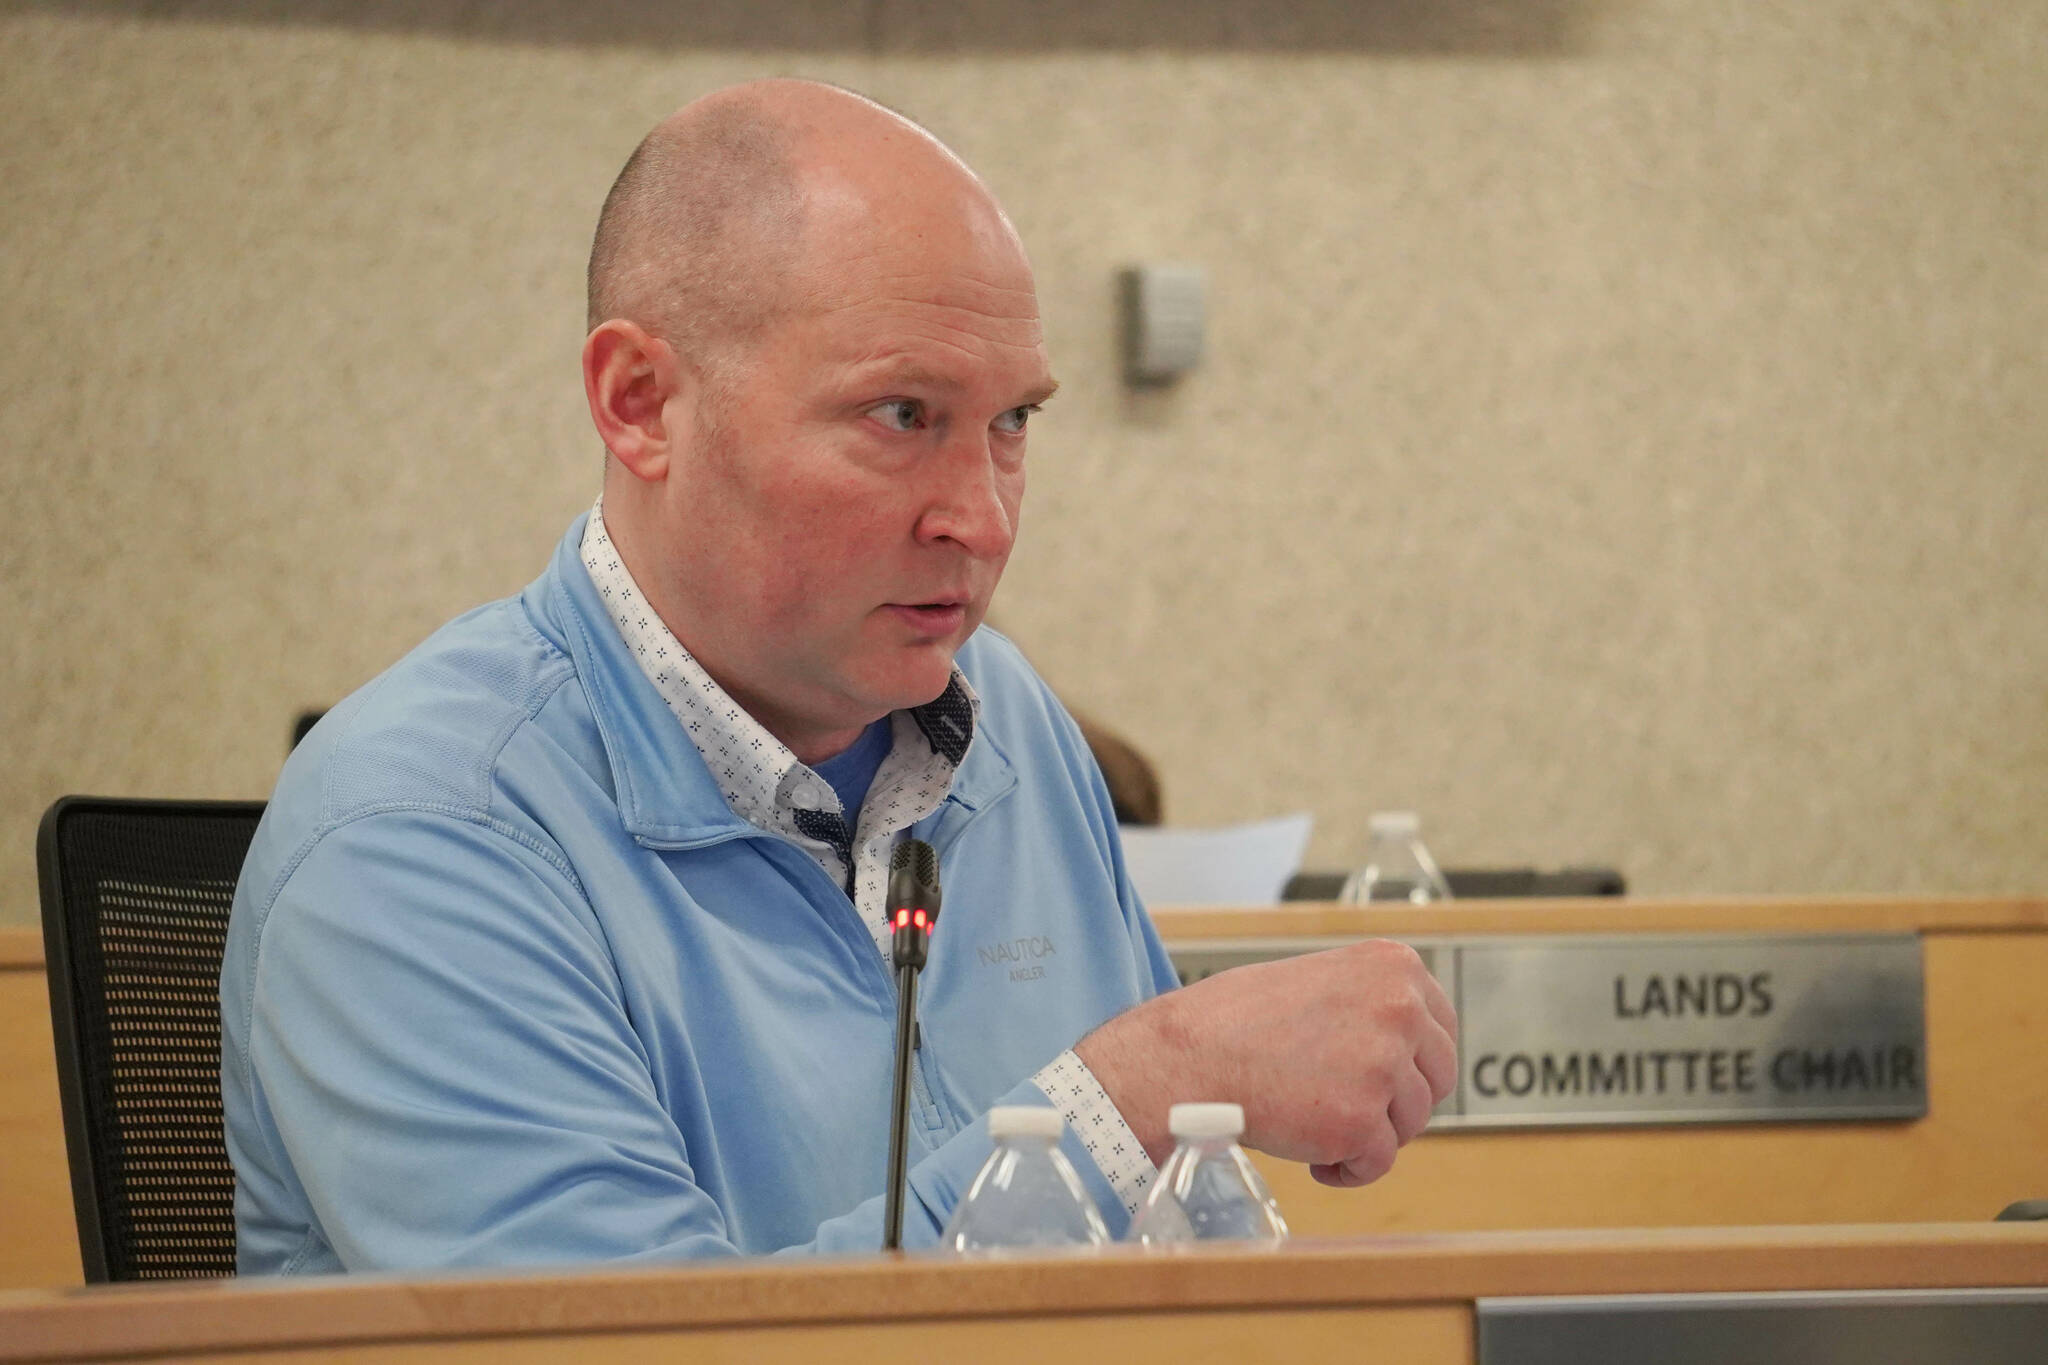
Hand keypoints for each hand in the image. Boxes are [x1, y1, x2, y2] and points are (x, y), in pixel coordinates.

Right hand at [1075, 940, 1457, 1186]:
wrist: (1186, 1057)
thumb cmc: (1235, 1022)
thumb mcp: (1320, 980)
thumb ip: (1372, 1005)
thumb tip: (1412, 1048)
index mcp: (1394, 967)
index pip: (1442, 1027)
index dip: (1413, 1063)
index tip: (1384, 1078)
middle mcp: (1400, 1009)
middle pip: (1437, 1079)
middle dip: (1398, 1102)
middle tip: (1347, 1107)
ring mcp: (1384, 1066)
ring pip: (1410, 1124)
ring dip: (1368, 1134)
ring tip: (1314, 1122)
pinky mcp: (1361, 1121)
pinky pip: (1378, 1163)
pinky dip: (1347, 1168)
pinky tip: (1311, 1154)